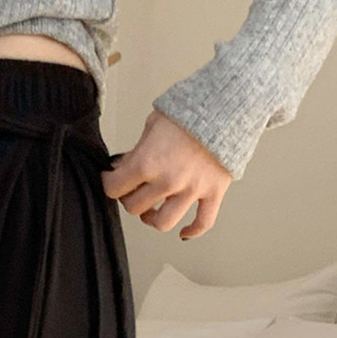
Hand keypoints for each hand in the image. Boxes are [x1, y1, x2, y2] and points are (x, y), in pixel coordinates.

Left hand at [102, 110, 232, 239]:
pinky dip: (193, 230)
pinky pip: (203, 222)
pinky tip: (184, 232)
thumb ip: (137, 151)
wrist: (227, 105)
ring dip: (152, 218)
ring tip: (151, 210)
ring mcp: (192, 190)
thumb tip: (123, 167)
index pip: (114, 188)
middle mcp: (168, 181)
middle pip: (135, 207)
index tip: (112, 179)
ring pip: (163, 223)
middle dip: (130, 198)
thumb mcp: (153, 124)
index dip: (109, 183)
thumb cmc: (190, 110)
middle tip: (133, 189)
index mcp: (147, 162)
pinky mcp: (213, 192)